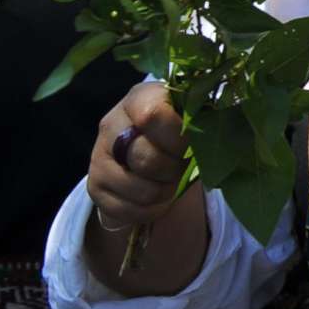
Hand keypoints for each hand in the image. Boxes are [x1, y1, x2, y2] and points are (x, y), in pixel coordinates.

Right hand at [87, 82, 191, 232]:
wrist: (143, 152)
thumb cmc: (175, 129)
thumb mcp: (186, 116)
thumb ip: (197, 119)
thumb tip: (214, 133)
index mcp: (138, 98)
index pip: (152, 115)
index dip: (178, 136)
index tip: (193, 144)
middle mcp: (111, 125)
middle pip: (147, 157)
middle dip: (175, 168)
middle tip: (184, 166)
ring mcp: (98, 157)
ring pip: (142, 189)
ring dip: (167, 191)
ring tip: (172, 180)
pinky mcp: (95, 187)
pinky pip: (130, 210)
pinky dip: (153, 209)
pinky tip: (158, 195)